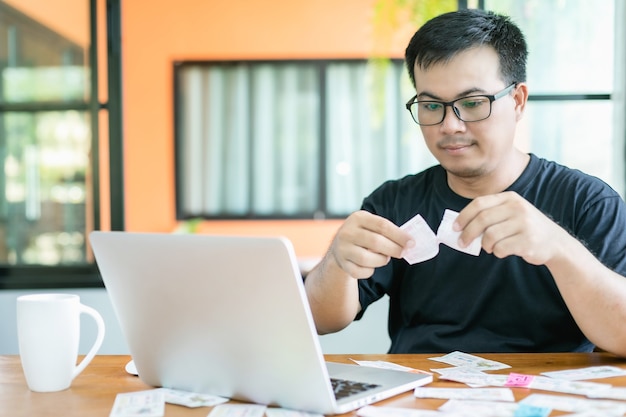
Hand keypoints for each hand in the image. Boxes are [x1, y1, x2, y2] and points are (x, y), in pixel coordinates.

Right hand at [328, 210, 412, 278]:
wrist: (339, 246)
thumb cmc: (363, 235)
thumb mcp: (371, 225)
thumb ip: (387, 231)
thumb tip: (408, 242)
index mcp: (358, 217)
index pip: (382, 225)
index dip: (399, 235)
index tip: (411, 243)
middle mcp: (347, 232)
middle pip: (375, 242)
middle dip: (394, 249)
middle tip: (403, 253)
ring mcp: (342, 248)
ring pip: (367, 259)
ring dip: (381, 260)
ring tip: (385, 258)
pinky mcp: (342, 264)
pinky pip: (360, 272)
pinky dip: (370, 271)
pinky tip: (371, 265)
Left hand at [454, 191, 569, 264]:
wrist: (556, 242)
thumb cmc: (525, 228)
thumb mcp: (511, 213)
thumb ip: (490, 215)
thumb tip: (460, 226)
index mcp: (510, 198)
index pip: (479, 203)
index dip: (464, 216)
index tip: (455, 227)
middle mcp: (517, 208)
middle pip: (482, 220)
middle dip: (468, 233)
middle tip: (462, 243)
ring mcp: (524, 224)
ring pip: (490, 236)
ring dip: (485, 245)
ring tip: (490, 247)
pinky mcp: (528, 241)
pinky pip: (500, 249)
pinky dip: (497, 252)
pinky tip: (503, 251)